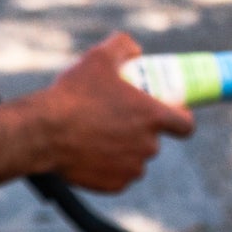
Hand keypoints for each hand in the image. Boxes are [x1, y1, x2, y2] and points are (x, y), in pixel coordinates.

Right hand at [28, 31, 195, 196]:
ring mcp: (132, 169)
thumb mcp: (99, 57)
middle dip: (142, 131)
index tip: (172, 114)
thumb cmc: (74, 94)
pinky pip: (119, 175)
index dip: (182, 119)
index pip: (186, 125)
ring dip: (126, 150)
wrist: (46, 132)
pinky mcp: (115, 185)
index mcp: (152, 116)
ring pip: (136, 159)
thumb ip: (123, 46)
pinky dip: (110, 166)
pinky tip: (92, 153)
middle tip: (119, 119)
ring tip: (100, 135)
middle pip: (154, 141)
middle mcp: (148, 146)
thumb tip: (135, 50)